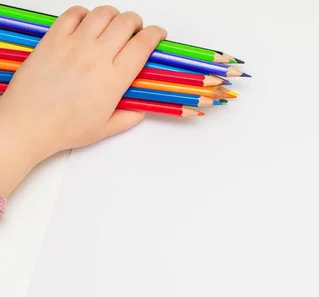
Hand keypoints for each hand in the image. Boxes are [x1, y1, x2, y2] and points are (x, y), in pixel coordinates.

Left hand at [0, 5, 165, 196]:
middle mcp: (96, 56)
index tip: (158, 35)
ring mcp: (73, 44)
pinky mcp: (53, 39)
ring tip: (113, 25)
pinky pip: (73, 13)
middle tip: (136, 30)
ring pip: (102, 13)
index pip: (142, 44)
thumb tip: (141, 108)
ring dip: (114, 15)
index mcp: (114, 79)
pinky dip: (85, 14)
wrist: (29, 123)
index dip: (155, 34)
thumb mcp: (106, 128)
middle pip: (126, 22)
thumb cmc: (65, 128)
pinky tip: (87, 24)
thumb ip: (130, 117)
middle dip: (137, 23)